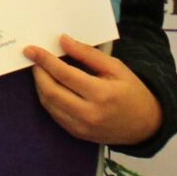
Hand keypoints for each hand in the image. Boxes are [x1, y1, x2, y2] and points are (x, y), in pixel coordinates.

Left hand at [24, 36, 163, 145]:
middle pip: (51, 92)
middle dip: (38, 73)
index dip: (45, 60)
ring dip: (40, 86)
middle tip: (33, 59)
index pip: (64, 75)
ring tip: (41, 71)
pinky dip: (48, 99)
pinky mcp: (77, 134)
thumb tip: (63, 40)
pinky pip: (55, 115)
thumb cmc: (131, 91)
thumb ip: (88, 54)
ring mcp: (81, 127)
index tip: (31, 50)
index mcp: (101, 94)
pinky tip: (50, 87)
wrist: (145, 125)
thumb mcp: (116, 67)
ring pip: (49, 105)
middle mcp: (88, 114)